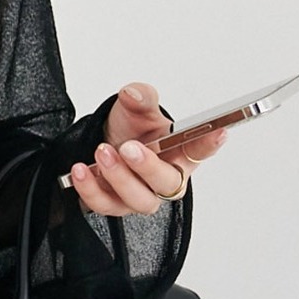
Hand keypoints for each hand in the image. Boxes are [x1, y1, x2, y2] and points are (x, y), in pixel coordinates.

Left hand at [69, 80, 229, 217]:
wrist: (100, 144)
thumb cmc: (129, 131)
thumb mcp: (135, 109)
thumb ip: (139, 98)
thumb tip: (133, 93)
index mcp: (179, 154)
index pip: (200, 150)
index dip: (210, 144)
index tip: (218, 131)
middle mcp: (163, 179)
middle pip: (168, 184)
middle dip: (148, 167)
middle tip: (130, 147)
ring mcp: (139, 196)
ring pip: (138, 199)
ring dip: (118, 177)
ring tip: (102, 152)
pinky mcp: (113, 205)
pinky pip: (104, 205)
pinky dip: (90, 189)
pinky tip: (80, 170)